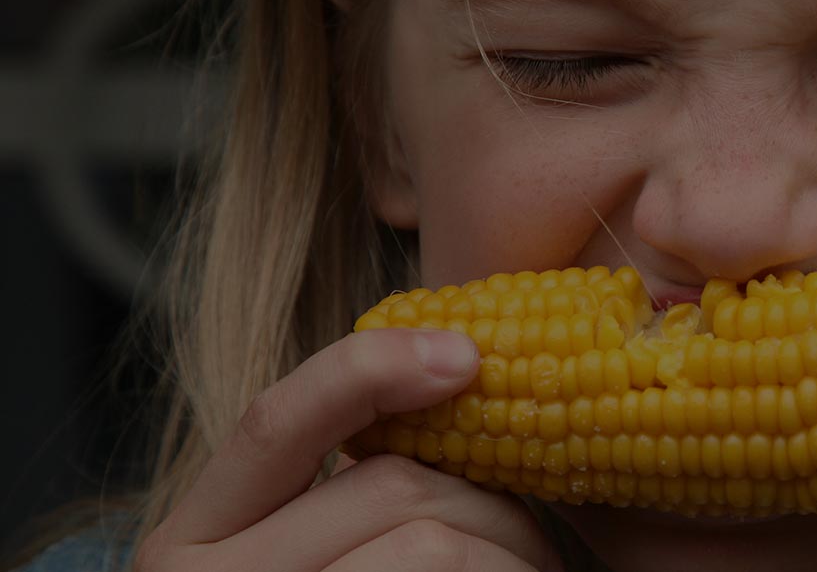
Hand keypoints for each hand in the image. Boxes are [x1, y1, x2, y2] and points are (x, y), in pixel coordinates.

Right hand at [134, 329, 563, 571]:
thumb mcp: (306, 557)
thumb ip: (352, 498)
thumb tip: (460, 384)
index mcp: (192, 541)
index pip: (279, 422)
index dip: (372, 370)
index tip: (467, 355)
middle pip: (394, 488)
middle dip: (495, 506)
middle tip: (533, 551)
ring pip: (436, 547)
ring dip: (514, 558)